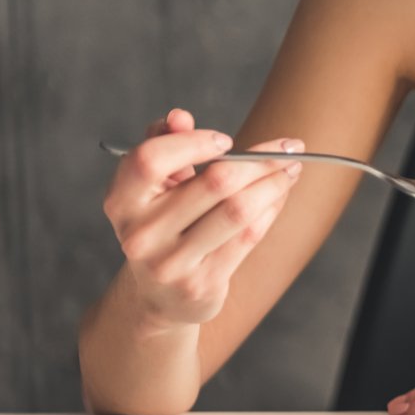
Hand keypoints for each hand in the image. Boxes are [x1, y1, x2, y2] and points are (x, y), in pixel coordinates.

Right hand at [102, 108, 303, 330]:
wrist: (160, 298)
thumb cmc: (163, 225)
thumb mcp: (155, 187)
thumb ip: (164, 145)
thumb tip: (179, 117)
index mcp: (121, 201)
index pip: (150, 159)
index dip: (193, 143)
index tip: (227, 140)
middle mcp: (141, 233)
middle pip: (214, 183)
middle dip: (260, 159)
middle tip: (291, 147)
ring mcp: (170, 263)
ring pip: (238, 210)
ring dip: (274, 184)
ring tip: (293, 169)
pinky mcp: (201, 284)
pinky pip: (248, 236)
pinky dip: (271, 210)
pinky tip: (281, 196)